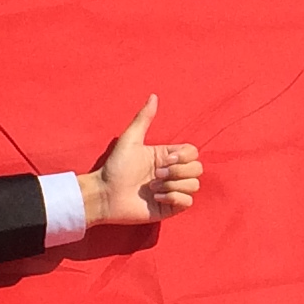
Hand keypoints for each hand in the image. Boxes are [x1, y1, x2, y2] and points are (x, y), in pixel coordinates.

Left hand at [77, 95, 204, 225]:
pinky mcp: (170, 207)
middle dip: (178, 171)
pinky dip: (174, 198)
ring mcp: (172, 191)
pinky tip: (157, 198)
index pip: (193, 153)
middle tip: (156, 175)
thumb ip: (143, 118)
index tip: (164, 160)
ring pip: (195, 185)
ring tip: (153, 188)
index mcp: (166, 156)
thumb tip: (153, 96)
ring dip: (174, 186)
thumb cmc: (115, 168)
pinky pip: (188, 202)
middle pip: (198, 169)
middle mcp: (172, 173)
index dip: (183, 157)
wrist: (105, 195)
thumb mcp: (130, 139)